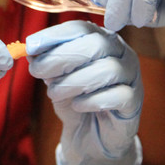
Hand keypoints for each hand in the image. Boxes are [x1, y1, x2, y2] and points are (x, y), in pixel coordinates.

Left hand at [27, 20, 142, 164]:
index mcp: (101, 39)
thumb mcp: (55, 79)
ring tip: (54, 93)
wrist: (90, 136)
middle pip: (96, 44)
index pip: (81, 27)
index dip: (55, 35)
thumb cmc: (75, 100)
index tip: (30, 46)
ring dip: (73, 81)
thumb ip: (47, 62)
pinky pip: (118, 95)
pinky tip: (77, 106)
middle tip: (37, 72)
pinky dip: (92, 101)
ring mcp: (132, 76)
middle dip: (61, 57)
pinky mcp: (134, 101)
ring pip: (108, 69)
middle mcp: (121, 52)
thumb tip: (31, 50)